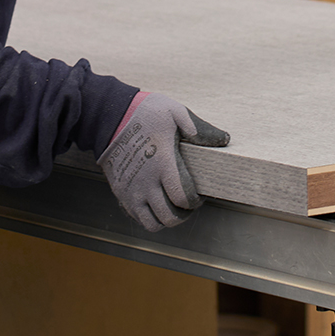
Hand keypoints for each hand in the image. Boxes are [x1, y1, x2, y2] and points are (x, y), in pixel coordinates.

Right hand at [97, 92, 229, 230]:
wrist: (111, 117)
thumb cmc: (145, 113)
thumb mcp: (175, 111)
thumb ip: (199, 128)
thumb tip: (223, 139)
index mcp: (162, 163)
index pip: (182, 197)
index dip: (195, 202)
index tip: (199, 195)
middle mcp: (146, 182)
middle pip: (169, 217)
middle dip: (184, 214)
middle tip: (188, 203)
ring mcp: (131, 191)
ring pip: (152, 223)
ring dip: (166, 219)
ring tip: (173, 206)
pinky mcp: (121, 193)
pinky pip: (137, 218)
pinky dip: (149, 217)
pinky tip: (157, 202)